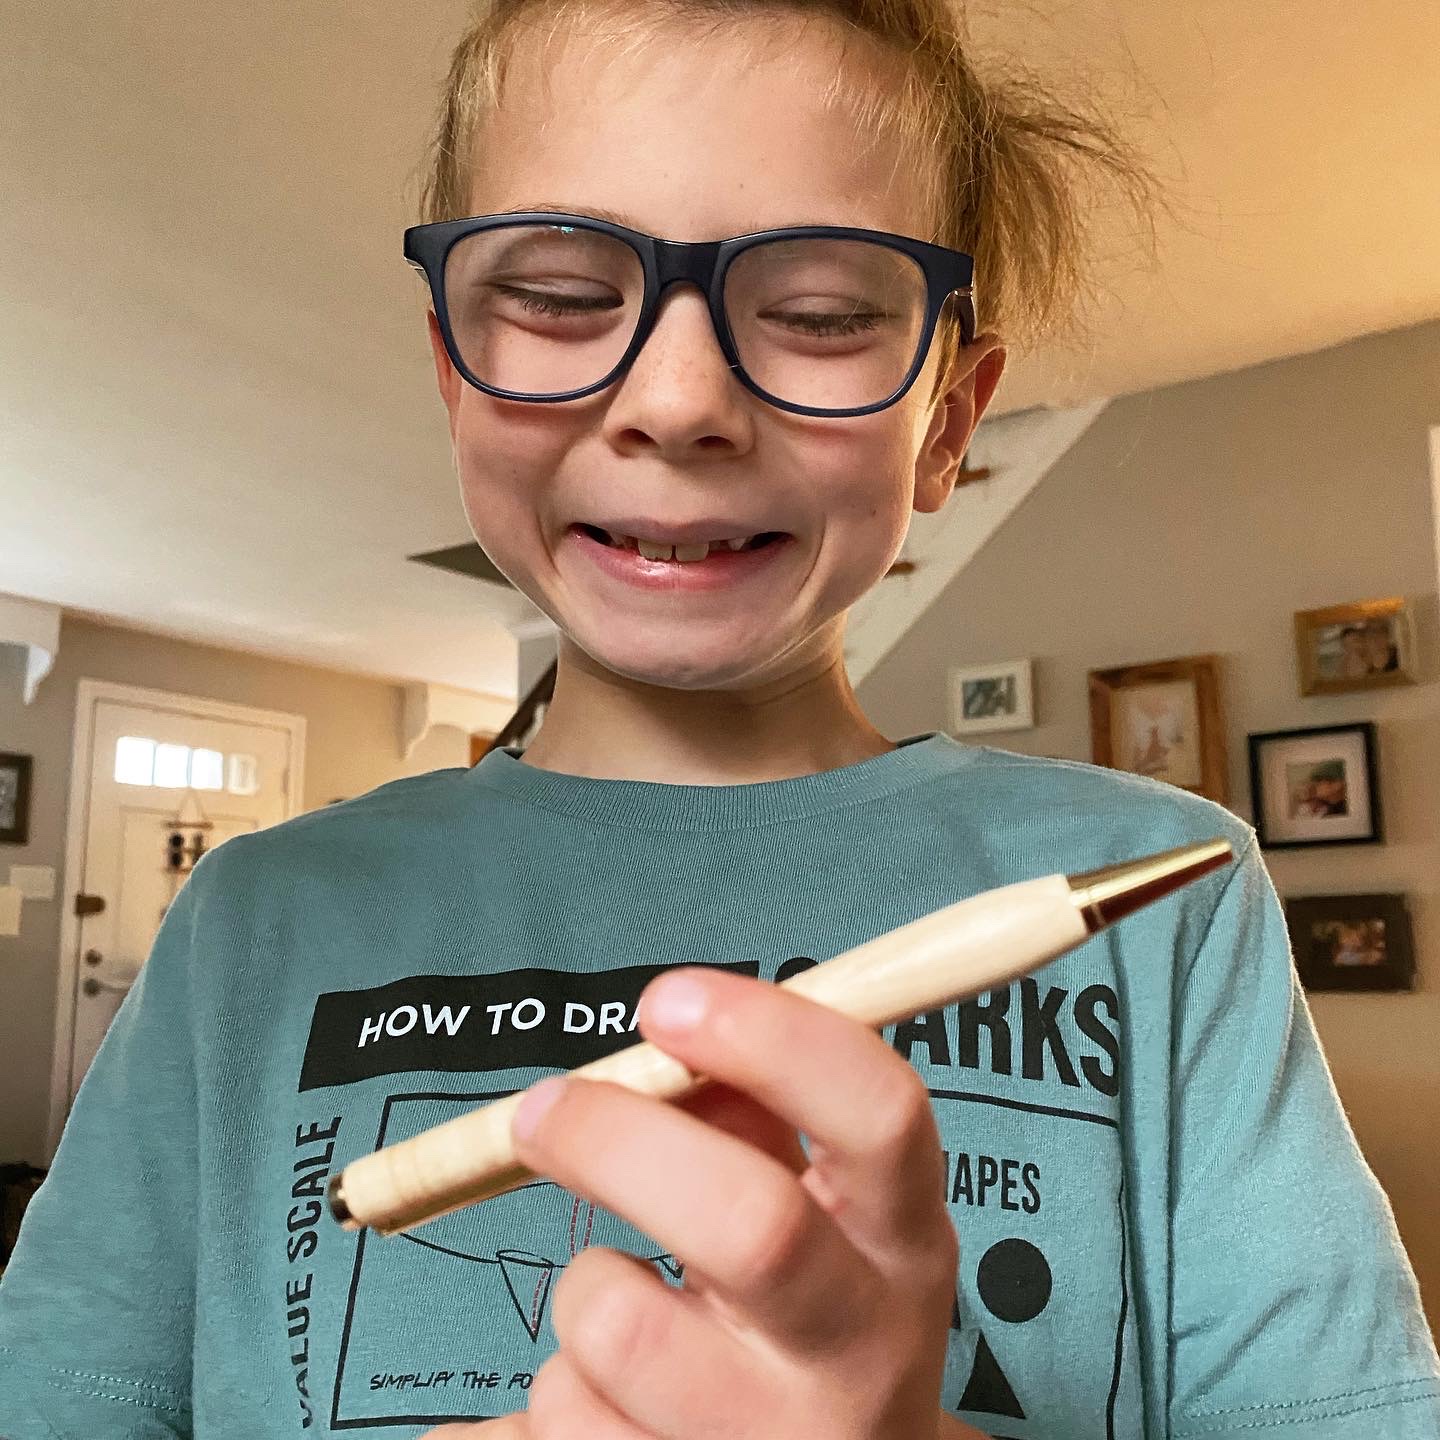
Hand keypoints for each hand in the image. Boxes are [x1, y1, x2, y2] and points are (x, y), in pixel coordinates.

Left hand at [421, 965, 972, 1439]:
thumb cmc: (807, 1313)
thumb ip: (752, 1120)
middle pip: (749, 1226)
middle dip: (616, 1143)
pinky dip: (554, 1394)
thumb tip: (657, 1050)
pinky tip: (611, 1402)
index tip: (665, 1000)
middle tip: (540, 1110)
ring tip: (625, 1308)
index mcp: (903, 1243)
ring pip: (618, 1329)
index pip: (881, 1116)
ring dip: (585, 1293)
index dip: (773, 1040)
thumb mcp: (817, 1212)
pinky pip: (558, 1424)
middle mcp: (864, 1352)